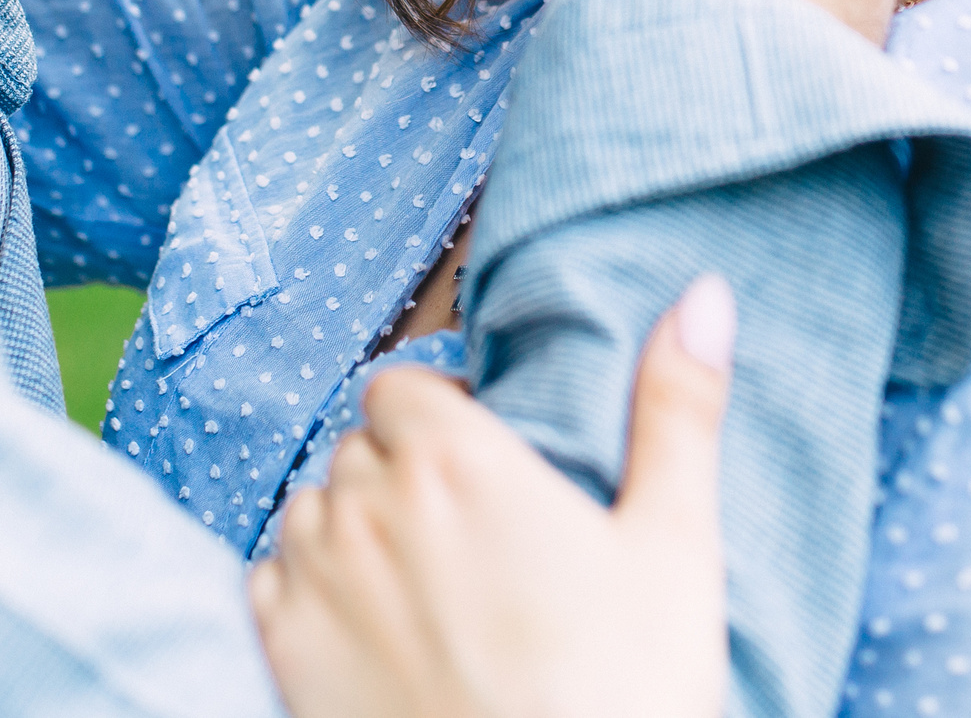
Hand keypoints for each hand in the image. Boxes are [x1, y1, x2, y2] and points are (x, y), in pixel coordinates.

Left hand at [251, 277, 735, 717]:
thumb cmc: (623, 692)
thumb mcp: (675, 544)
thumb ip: (678, 407)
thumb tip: (703, 293)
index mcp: (459, 462)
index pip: (403, 384)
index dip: (445, 417)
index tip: (490, 464)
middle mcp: (370, 507)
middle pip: (361, 446)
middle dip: (405, 471)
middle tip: (473, 535)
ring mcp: (317, 582)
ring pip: (311, 506)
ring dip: (353, 526)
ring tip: (423, 582)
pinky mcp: (282, 653)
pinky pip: (267, 577)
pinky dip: (305, 587)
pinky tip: (367, 627)